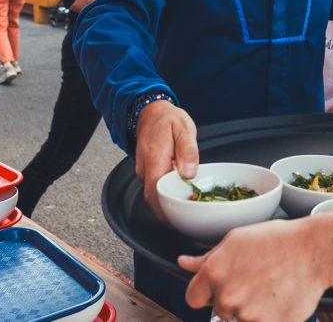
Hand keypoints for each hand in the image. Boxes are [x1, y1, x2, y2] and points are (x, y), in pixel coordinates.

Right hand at [134, 99, 197, 221]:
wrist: (151, 112)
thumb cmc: (168, 119)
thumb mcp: (184, 128)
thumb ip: (188, 150)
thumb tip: (189, 172)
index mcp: (154, 158)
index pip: (155, 192)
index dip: (164, 211)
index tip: (178, 221)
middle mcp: (145, 168)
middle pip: (153, 198)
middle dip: (167, 213)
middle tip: (187, 220)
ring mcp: (144, 171)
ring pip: (153, 194)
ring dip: (167, 204)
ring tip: (186, 210)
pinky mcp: (146, 171)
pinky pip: (154, 187)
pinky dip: (165, 194)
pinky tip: (179, 196)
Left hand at [180, 219, 324, 320]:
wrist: (314, 251)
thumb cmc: (278, 241)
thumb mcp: (236, 240)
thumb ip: (207, 258)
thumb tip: (184, 263)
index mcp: (214, 272)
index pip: (193, 297)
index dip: (207, 293)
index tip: (219, 288)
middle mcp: (226, 295)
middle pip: (219, 309)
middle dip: (234, 299)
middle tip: (255, 281)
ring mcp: (247, 314)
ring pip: (241, 319)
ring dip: (253, 309)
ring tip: (270, 287)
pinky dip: (269, 317)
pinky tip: (278, 298)